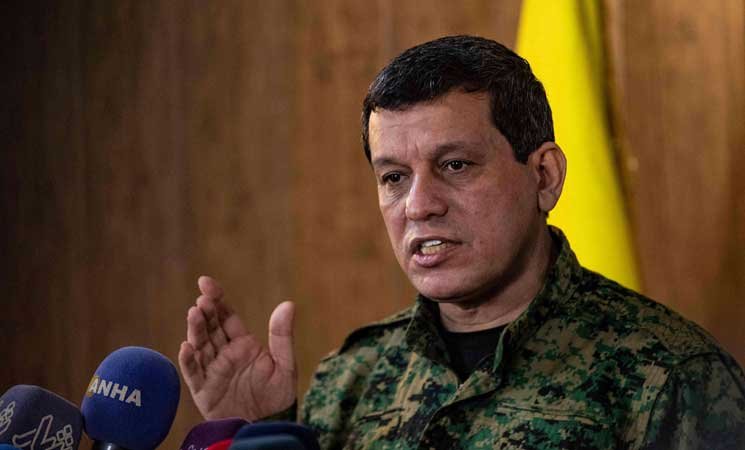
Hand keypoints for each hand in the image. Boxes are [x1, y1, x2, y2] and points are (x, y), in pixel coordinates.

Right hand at [178, 276, 296, 420]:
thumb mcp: (285, 365)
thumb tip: (288, 304)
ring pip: (200, 345)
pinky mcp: (204, 389)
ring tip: (194, 313)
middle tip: (202, 299)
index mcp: (242, 344)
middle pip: (210, 327)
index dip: (216, 299)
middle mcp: (224, 353)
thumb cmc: (274, 396)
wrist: (264, 426)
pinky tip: (187, 347)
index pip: (226, 316)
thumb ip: (283, 336)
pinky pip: (193, 373)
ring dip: (195, 329)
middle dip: (205, 312)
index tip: (206, 283)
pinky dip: (189, 360)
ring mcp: (212, 370)